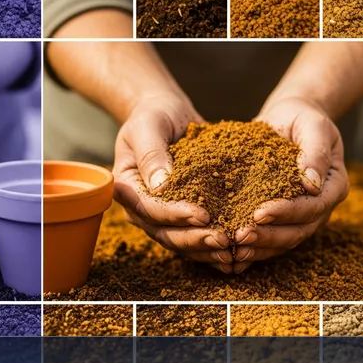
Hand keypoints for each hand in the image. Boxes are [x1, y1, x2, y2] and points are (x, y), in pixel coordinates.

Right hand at [113, 96, 232, 272]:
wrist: (166, 113)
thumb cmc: (154, 115)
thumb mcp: (149, 125)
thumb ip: (151, 153)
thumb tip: (160, 185)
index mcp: (127, 187)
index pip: (149, 208)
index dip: (175, 215)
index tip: (203, 215)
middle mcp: (140, 207)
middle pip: (164, 232)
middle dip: (194, 239)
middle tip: (223, 240)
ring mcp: (159, 214)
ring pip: (179, 241)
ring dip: (205, 248)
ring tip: (232, 250)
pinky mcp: (179, 215)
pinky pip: (194, 236)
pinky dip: (212, 245)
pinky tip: (235, 248)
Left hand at [234, 98, 349, 272]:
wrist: (288, 119)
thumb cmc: (302, 119)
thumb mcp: (314, 125)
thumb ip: (315, 151)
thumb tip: (311, 184)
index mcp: (333, 186)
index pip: (312, 207)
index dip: (287, 212)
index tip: (260, 213)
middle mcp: (320, 206)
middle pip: (298, 231)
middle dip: (269, 236)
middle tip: (240, 236)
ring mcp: (302, 215)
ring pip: (284, 240)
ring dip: (259, 247)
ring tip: (234, 248)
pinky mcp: (282, 217)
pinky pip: (271, 238)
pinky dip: (254, 247)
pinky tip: (233, 252)